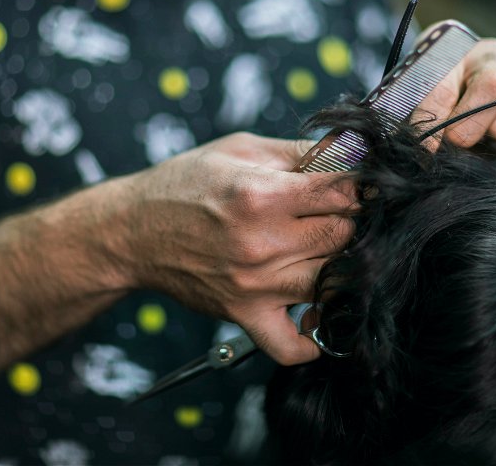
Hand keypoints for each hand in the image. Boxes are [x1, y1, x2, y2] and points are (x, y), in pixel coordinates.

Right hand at [114, 133, 357, 364]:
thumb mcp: (241, 149)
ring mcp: (254, 284)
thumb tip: (353, 151)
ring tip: (328, 251)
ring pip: (334, 283)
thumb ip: (299, 151)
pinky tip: (315, 312)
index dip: (361, 185)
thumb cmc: (187, 182)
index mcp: (261, 193)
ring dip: (341, 267)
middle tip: (339, 215)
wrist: (134, 230)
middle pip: (345, 236)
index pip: (345, 191)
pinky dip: (313, 339)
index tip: (359, 185)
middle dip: (352, 221)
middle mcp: (261, 242)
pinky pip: (292, 346)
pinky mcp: (244, 315)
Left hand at [414, 37, 495, 157]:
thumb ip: (422, 115)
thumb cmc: (432, 97)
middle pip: (495, 84)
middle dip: (471, 127)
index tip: (427, 144)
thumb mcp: (416, 99)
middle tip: (457, 141)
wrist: (455, 101)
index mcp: (454, 51)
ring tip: (485, 137)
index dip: (434, 116)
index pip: (445, 80)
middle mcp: (494, 57)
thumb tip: (430, 148)